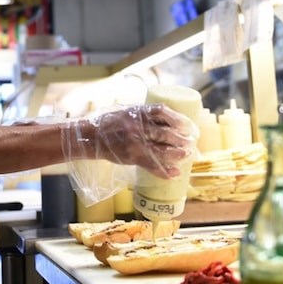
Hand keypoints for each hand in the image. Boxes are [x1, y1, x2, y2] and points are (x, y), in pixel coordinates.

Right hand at [62, 105, 195, 178]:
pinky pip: (151, 165)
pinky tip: (175, 173)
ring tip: (187, 155)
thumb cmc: (109, 121)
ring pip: (161, 150)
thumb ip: (144, 114)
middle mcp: (137, 127)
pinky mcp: (131, 157)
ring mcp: (134, 143)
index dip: (179, 119)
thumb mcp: (126, 110)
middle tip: (192, 142)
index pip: (163, 112)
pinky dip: (164, 171)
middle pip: (165, 133)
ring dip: (177, 154)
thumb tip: (167, 117)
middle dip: (182, 139)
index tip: (189, 125)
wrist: (90, 136)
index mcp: (137, 112)